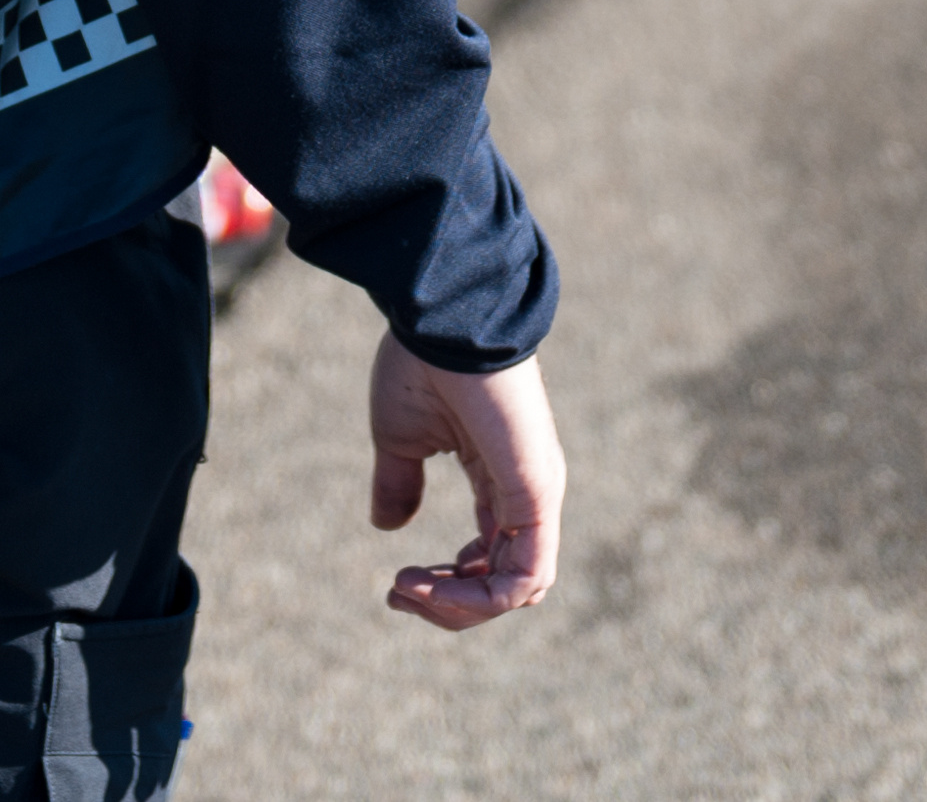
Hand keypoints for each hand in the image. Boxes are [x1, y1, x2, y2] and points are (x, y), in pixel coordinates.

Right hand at [369, 334, 565, 631]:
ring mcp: (536, 495)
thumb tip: (388, 529)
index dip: (445, 585)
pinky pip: (525, 576)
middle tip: (398, 592)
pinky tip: (431, 583)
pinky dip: (478, 596)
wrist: (442, 320)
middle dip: (448, 604)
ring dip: (458, 606)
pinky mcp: (537, 493)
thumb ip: (400, 484)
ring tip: (407, 588)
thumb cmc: (424, 364)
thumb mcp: (402, 438)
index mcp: (500, 479)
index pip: (489, 558)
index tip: (397, 584)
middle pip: (504, 584)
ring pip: (516, 590)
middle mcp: (526, 493)